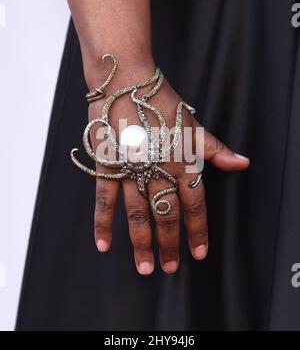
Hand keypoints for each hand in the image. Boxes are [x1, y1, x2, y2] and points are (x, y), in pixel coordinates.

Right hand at [85, 59, 249, 274]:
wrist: (126, 81)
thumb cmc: (161, 101)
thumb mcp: (193, 124)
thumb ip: (216, 149)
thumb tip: (243, 163)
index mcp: (182, 161)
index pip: (194, 204)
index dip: (197, 230)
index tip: (199, 253)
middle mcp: (158, 169)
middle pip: (165, 214)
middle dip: (169, 244)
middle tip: (170, 268)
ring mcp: (130, 169)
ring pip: (137, 214)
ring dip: (141, 243)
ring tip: (144, 268)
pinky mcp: (107, 165)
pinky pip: (104, 199)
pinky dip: (103, 223)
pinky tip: (104, 245)